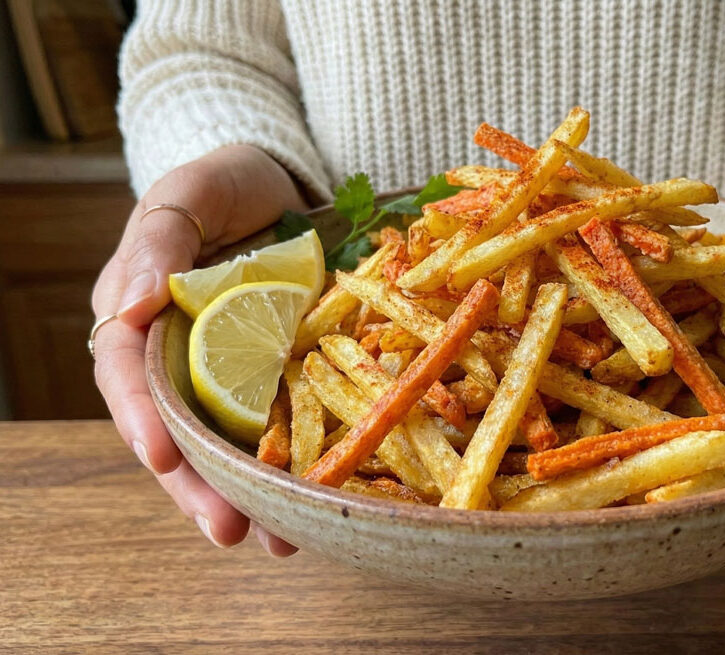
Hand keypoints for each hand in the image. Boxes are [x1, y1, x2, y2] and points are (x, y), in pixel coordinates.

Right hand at [92, 145, 307, 556]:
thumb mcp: (190, 192)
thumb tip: (127, 307)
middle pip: (175, 431)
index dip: (141, 419)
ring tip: (277, 543)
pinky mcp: (272, 379)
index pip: (126, 375)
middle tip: (230, 530)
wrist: (283, 184)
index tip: (163, 459)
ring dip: (248, 496)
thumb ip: (157, 241)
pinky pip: (277, 429)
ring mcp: (226, 372)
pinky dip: (290, 468)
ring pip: (226, 445)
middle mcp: (176, 355)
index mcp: (138, 316)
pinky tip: (315, 506)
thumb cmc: (225, 182)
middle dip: (198, 486)